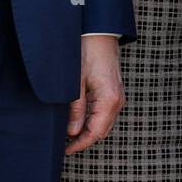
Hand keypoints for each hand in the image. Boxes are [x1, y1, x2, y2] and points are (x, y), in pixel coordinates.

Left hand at [66, 34, 124, 154]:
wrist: (99, 31)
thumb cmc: (87, 52)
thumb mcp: (76, 82)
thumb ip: (75, 109)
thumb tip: (72, 132)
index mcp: (109, 100)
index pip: (96, 133)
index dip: (80, 144)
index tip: (65, 150)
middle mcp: (117, 100)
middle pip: (102, 130)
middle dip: (84, 139)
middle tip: (64, 143)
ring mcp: (117, 95)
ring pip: (103, 122)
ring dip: (88, 129)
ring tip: (68, 131)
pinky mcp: (114, 90)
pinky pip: (104, 112)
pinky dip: (93, 119)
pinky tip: (78, 117)